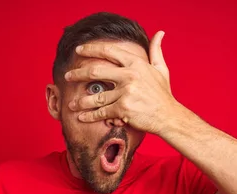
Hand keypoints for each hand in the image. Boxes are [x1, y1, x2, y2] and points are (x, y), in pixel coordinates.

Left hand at [64, 31, 181, 135]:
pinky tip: (81, 117)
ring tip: (71, 103)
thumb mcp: (161, 69)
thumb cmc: (163, 94)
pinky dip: (90, 116)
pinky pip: (102, 112)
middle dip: (78, 73)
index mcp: (136, 64)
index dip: (91, 49)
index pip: (108, 52)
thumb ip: (156, 50)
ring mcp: (125, 93)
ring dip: (81, 101)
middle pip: (96, 71)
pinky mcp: (123, 109)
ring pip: (96, 96)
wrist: (168, 116)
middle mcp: (129, 76)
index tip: (79, 50)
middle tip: (67, 76)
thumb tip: (159, 33)